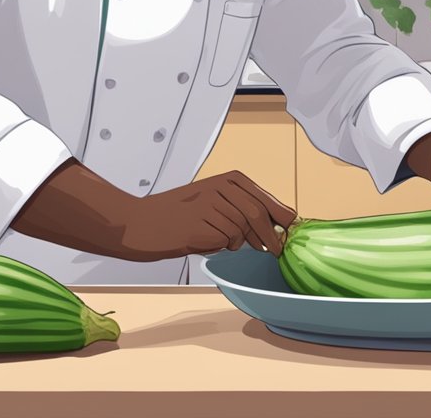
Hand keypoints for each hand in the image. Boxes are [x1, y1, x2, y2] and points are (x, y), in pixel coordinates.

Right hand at [116, 171, 297, 260]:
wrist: (140, 223)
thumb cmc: (177, 215)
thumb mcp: (212, 202)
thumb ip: (242, 208)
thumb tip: (279, 223)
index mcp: (227, 179)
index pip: (264, 199)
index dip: (281, 216)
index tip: (290, 230)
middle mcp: (220, 188)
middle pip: (258, 214)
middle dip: (271, 236)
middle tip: (275, 251)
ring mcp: (209, 205)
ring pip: (241, 231)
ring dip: (238, 242)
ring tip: (220, 240)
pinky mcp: (200, 225)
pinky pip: (225, 242)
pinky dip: (220, 246)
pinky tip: (204, 241)